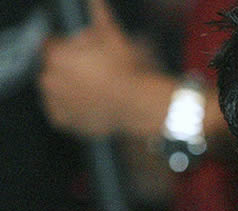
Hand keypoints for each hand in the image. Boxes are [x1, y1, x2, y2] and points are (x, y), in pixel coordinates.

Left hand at [39, 0, 169, 136]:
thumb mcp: (114, 37)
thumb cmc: (127, 71)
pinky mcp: (62, 121)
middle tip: (95, 72)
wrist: (138, 105)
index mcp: (57, 55)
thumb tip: (96, 2)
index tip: (85, 53)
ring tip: (96, 89)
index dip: (69, 47)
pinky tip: (92, 104)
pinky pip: (63, 113)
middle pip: (53, 68)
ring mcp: (55, 102)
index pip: (51, 45)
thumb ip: (99, 16)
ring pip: (57, 90)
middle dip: (70, 68)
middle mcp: (49, 79)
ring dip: (70, 88)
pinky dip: (73, 109)